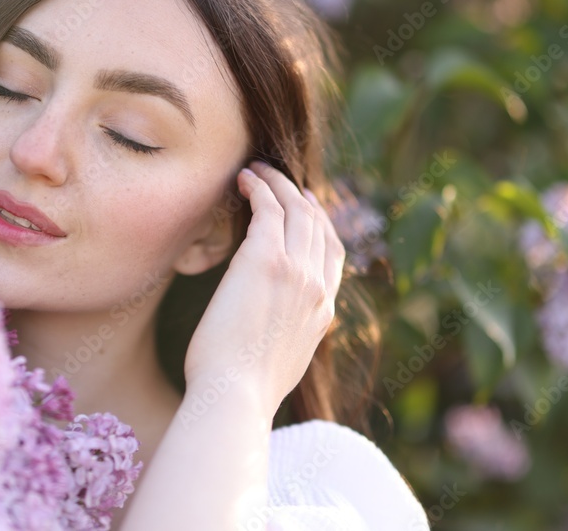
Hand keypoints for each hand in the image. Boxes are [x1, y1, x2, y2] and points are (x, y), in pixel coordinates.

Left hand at [182, 159, 344, 418]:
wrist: (234, 397)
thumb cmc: (240, 390)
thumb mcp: (279, 363)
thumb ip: (287, 338)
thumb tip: (276, 332)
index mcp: (322, 313)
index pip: (333, 256)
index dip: (321, 225)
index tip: (306, 208)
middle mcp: (317, 287)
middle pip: (319, 226)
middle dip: (300, 197)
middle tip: (280, 180)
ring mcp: (297, 271)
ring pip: (297, 209)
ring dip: (278, 183)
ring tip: (257, 170)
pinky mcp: (267, 260)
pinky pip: (270, 208)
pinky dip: (261, 187)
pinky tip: (244, 178)